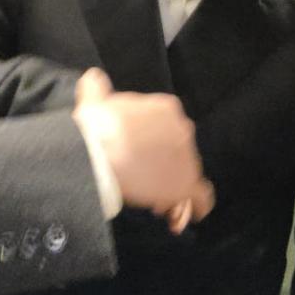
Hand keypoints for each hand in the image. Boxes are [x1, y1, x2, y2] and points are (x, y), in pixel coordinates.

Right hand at [74, 70, 213, 232]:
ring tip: (147, 199)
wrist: (100, 153)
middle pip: (177, 152)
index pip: (166, 129)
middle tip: (139, 179)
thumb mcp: (93, 101)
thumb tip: (93, 78)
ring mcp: (188, 158)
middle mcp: (184, 130)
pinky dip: (194, 207)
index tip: (135, 158)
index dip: (152, 145)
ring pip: (185, 175)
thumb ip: (96, 88)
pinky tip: (179, 217)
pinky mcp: (186, 185)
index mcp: (167, 108)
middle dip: (161, 166)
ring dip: (169, 186)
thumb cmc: (96, 126)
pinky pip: (201, 198)